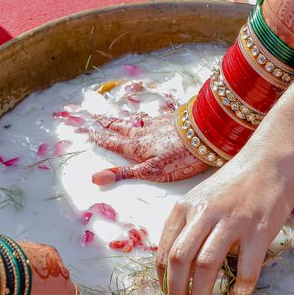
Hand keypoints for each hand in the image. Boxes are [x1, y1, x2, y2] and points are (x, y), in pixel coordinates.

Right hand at [86, 113, 208, 185]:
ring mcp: (159, 123)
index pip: (113, 142)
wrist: (207, 134)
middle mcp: (144, 132)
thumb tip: (94, 178)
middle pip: (122, 127)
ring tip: (119, 118)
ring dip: (126, 119)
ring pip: (137, 120)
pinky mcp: (173, 118)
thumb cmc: (179, 158)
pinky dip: (147, 116)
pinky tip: (150, 116)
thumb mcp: (150, 171)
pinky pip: (154, 116)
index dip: (99, 137)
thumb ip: (124, 173)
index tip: (86, 131)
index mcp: (137, 147)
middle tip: (96, 118)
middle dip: (108, 124)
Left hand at [156, 151, 293, 294]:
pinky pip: (246, 269)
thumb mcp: (201, 198)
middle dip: (177, 292)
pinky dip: (239, 289)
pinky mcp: (258, 230)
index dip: (164, 280)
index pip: (165, 250)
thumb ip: (187, 225)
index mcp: (185, 207)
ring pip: (206, 266)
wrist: (269, 163)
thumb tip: (175, 265)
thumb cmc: (234, 185)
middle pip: (180, 260)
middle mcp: (204, 213)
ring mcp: (231, 221)